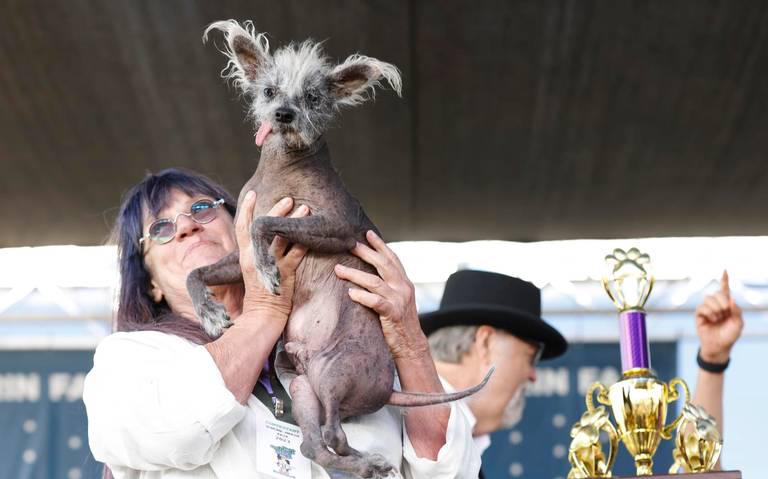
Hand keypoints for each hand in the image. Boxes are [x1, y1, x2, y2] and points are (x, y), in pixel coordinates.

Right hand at [236, 192, 308, 315]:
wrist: (261, 317)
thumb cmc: (260, 296)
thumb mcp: (254, 271)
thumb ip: (257, 255)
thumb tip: (266, 240)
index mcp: (246, 256)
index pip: (242, 227)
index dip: (247, 209)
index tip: (252, 192)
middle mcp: (255, 257)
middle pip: (262, 227)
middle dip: (276, 210)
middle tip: (289, 198)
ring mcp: (270, 265)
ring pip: (281, 237)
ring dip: (294, 220)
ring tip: (305, 208)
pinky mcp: (284, 273)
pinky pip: (296, 253)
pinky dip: (305, 241)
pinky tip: (314, 232)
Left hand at [334, 230, 428, 360]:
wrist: (411, 346)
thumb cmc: (399, 323)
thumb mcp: (398, 300)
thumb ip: (388, 286)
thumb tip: (370, 274)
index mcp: (404, 283)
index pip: (392, 259)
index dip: (381, 245)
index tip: (367, 233)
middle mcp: (403, 288)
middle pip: (384, 265)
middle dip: (366, 252)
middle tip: (349, 243)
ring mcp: (399, 300)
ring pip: (375, 282)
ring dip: (355, 274)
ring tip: (338, 269)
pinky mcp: (393, 314)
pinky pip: (376, 302)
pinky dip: (362, 296)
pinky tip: (350, 293)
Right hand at [695, 271, 743, 363]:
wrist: (719, 347)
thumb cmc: (729, 335)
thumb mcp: (738, 323)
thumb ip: (736, 310)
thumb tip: (730, 298)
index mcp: (727, 305)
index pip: (725, 289)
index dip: (724, 280)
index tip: (724, 270)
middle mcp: (716, 305)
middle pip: (717, 293)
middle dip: (722, 301)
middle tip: (724, 312)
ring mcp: (707, 309)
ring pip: (708, 298)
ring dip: (715, 308)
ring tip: (718, 318)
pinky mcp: (698, 315)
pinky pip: (701, 307)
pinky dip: (709, 313)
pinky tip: (712, 320)